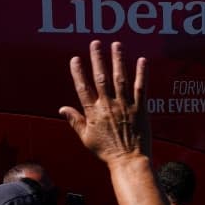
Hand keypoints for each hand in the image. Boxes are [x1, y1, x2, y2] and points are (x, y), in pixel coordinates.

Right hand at [59, 41, 149, 164]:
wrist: (129, 160)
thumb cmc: (107, 152)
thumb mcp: (86, 138)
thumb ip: (75, 121)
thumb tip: (62, 108)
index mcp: (93, 113)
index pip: (83, 87)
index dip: (78, 72)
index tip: (75, 59)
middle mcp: (108, 106)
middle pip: (101, 77)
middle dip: (97, 58)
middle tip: (96, 43)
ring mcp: (125, 106)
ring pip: (120, 78)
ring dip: (118, 60)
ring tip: (116, 45)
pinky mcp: (140, 108)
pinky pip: (141, 87)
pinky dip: (142, 73)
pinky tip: (142, 60)